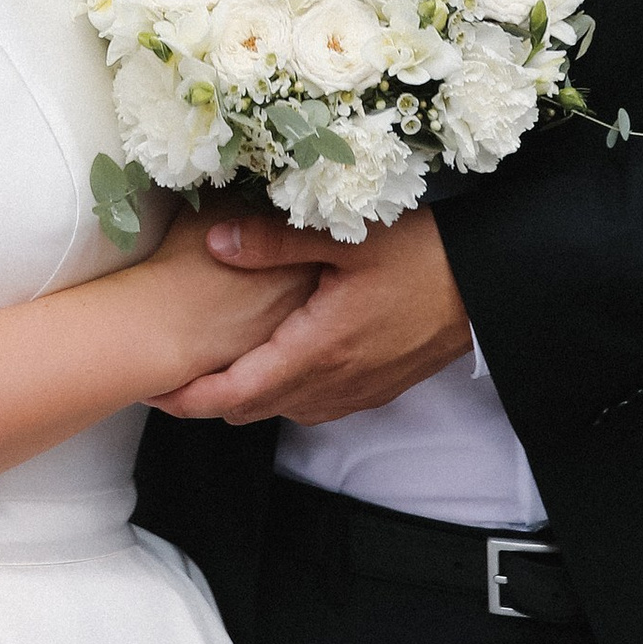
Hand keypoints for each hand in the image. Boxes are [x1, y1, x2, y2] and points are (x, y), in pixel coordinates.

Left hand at [153, 204, 472, 425]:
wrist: (487, 283)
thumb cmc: (421, 252)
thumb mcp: (345, 234)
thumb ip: (276, 239)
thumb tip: (216, 243)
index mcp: (320, 347)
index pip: (241, 390)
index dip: (194, 397)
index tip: (155, 392)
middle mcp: (337, 381)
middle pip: (259, 407)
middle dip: (213, 400)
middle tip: (173, 381)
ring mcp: (362, 389)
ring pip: (289, 408)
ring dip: (251, 397)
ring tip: (217, 373)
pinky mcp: (382, 385)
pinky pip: (321, 404)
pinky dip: (288, 393)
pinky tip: (282, 366)